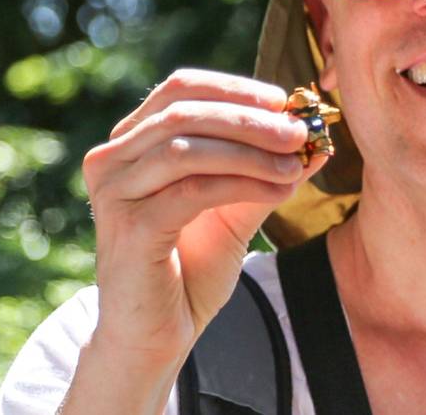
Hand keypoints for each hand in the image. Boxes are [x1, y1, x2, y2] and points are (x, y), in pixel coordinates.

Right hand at [82, 69, 325, 364]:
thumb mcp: (235, 209)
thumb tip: (314, 140)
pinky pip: (193, 191)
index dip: (234, 89)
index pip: (180, 90)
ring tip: (295, 165)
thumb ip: (264, 171)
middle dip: (249, 119)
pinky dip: (243, 184)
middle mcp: (111, 159)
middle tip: (298, 131)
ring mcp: (114, 192)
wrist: (156, 335)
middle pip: (184, 112)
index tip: (283, 100)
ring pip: (188, 148)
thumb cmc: (191, 269)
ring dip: (251, 152)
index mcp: (130, 142)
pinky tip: (281, 191)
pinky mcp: (128, 228)